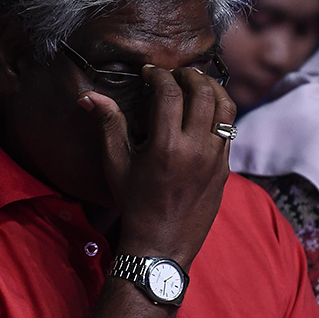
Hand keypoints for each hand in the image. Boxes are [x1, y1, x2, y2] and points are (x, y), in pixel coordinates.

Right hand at [80, 64, 234, 267]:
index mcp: (166, 146)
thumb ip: (108, 125)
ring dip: (211, 88)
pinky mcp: (225, 168)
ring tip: (195, 85)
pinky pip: (229, 129)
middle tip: (174, 75)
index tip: (149, 73)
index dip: (159, 75)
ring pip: (225, 106)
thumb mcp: (116, 165)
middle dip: (188, 75)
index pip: (170, 93)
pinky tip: (204, 111)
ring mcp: (216, 159)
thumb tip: (89, 96)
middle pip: (203, 92)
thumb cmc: (134, 204)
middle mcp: (196, 149)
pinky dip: (218, 111)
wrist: (162, 244)